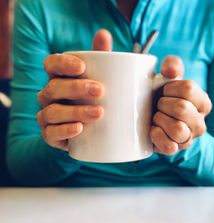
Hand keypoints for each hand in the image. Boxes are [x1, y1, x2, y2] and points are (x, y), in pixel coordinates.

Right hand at [37, 29, 111, 150]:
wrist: (94, 131)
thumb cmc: (96, 98)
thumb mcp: (101, 78)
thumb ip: (102, 57)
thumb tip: (103, 33)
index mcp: (59, 77)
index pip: (51, 64)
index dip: (63, 63)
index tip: (82, 66)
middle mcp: (49, 95)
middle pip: (54, 87)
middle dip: (76, 88)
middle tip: (100, 90)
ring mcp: (48, 116)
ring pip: (52, 111)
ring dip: (75, 111)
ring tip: (99, 113)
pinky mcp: (51, 136)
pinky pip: (51, 133)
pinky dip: (64, 131)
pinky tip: (79, 129)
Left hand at [150, 57, 211, 154]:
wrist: (153, 120)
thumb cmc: (164, 98)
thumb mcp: (169, 78)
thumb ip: (173, 65)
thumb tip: (171, 72)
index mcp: (203, 103)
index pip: (188, 89)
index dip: (170, 88)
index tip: (165, 91)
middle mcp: (200, 123)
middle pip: (182, 108)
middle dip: (163, 104)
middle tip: (159, 105)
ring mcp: (189, 139)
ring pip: (177, 128)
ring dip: (160, 120)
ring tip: (157, 117)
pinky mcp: (176, 150)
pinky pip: (168, 146)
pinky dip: (156, 135)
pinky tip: (153, 129)